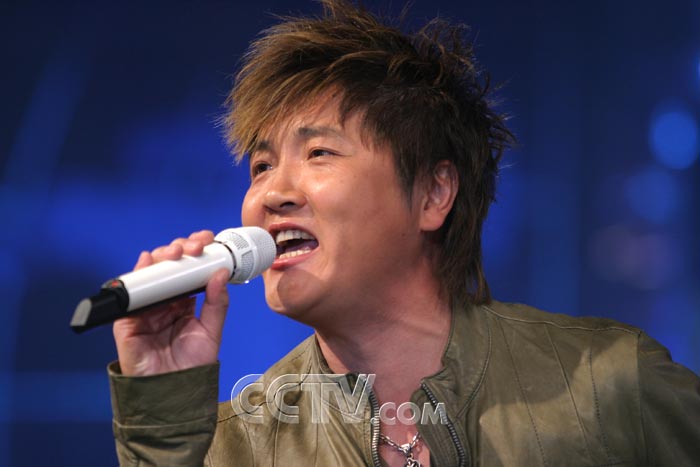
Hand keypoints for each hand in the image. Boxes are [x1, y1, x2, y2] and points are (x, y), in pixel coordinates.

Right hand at [113, 230, 228, 375]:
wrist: (174, 392)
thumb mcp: (211, 330)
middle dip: (182, 249)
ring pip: (150, 273)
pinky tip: (147, 261)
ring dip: (162, 256)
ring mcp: (145, 307)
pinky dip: (137, 274)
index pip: (188, 270)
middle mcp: (164, 301)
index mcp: (183, 302)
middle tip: (196, 246)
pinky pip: (129, 293)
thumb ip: (217, 303)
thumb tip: (221, 272)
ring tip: (177, 252)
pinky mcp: (128, 319)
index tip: (209, 240)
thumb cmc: (192, 365)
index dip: (196, 252)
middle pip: (169, 266)